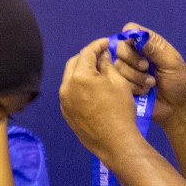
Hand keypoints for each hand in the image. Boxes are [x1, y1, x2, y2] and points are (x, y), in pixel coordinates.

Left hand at [59, 40, 144, 163]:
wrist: (115, 142)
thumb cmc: (120, 110)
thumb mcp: (118, 83)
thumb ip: (107, 65)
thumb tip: (102, 55)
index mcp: (80, 76)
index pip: (87, 53)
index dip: (98, 45)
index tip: (106, 42)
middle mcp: (66, 87)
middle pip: (74, 63)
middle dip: (87, 56)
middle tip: (100, 55)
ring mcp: (64, 101)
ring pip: (70, 78)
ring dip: (81, 71)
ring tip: (96, 72)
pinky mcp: (66, 113)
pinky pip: (70, 93)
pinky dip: (78, 86)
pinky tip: (91, 89)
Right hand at [109, 24, 185, 125]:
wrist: (177, 107)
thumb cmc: (179, 82)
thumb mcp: (171, 62)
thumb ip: (155, 49)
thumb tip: (137, 37)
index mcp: (149, 44)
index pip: (131, 30)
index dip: (129, 36)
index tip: (135, 46)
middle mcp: (136, 54)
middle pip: (120, 47)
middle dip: (132, 59)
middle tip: (147, 67)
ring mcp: (128, 70)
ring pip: (118, 66)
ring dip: (135, 76)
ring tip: (151, 84)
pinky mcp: (125, 85)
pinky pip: (118, 82)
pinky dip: (133, 86)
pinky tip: (144, 92)